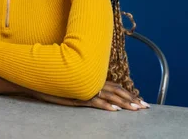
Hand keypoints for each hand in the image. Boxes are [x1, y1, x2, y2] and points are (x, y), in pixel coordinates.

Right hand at [31, 81, 149, 111]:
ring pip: (109, 96)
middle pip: (117, 91)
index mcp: (94, 80)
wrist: (42, 77)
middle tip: (145, 107)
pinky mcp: (78, 95)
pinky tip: (114, 111)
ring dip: (124, 103)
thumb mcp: (77, 85)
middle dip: (132, 100)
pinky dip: (105, 106)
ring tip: (135, 109)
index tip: (141, 101)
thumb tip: (100, 93)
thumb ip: (89, 87)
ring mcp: (86, 89)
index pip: (116, 87)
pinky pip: (94, 101)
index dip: (129, 94)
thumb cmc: (59, 81)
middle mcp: (93, 83)